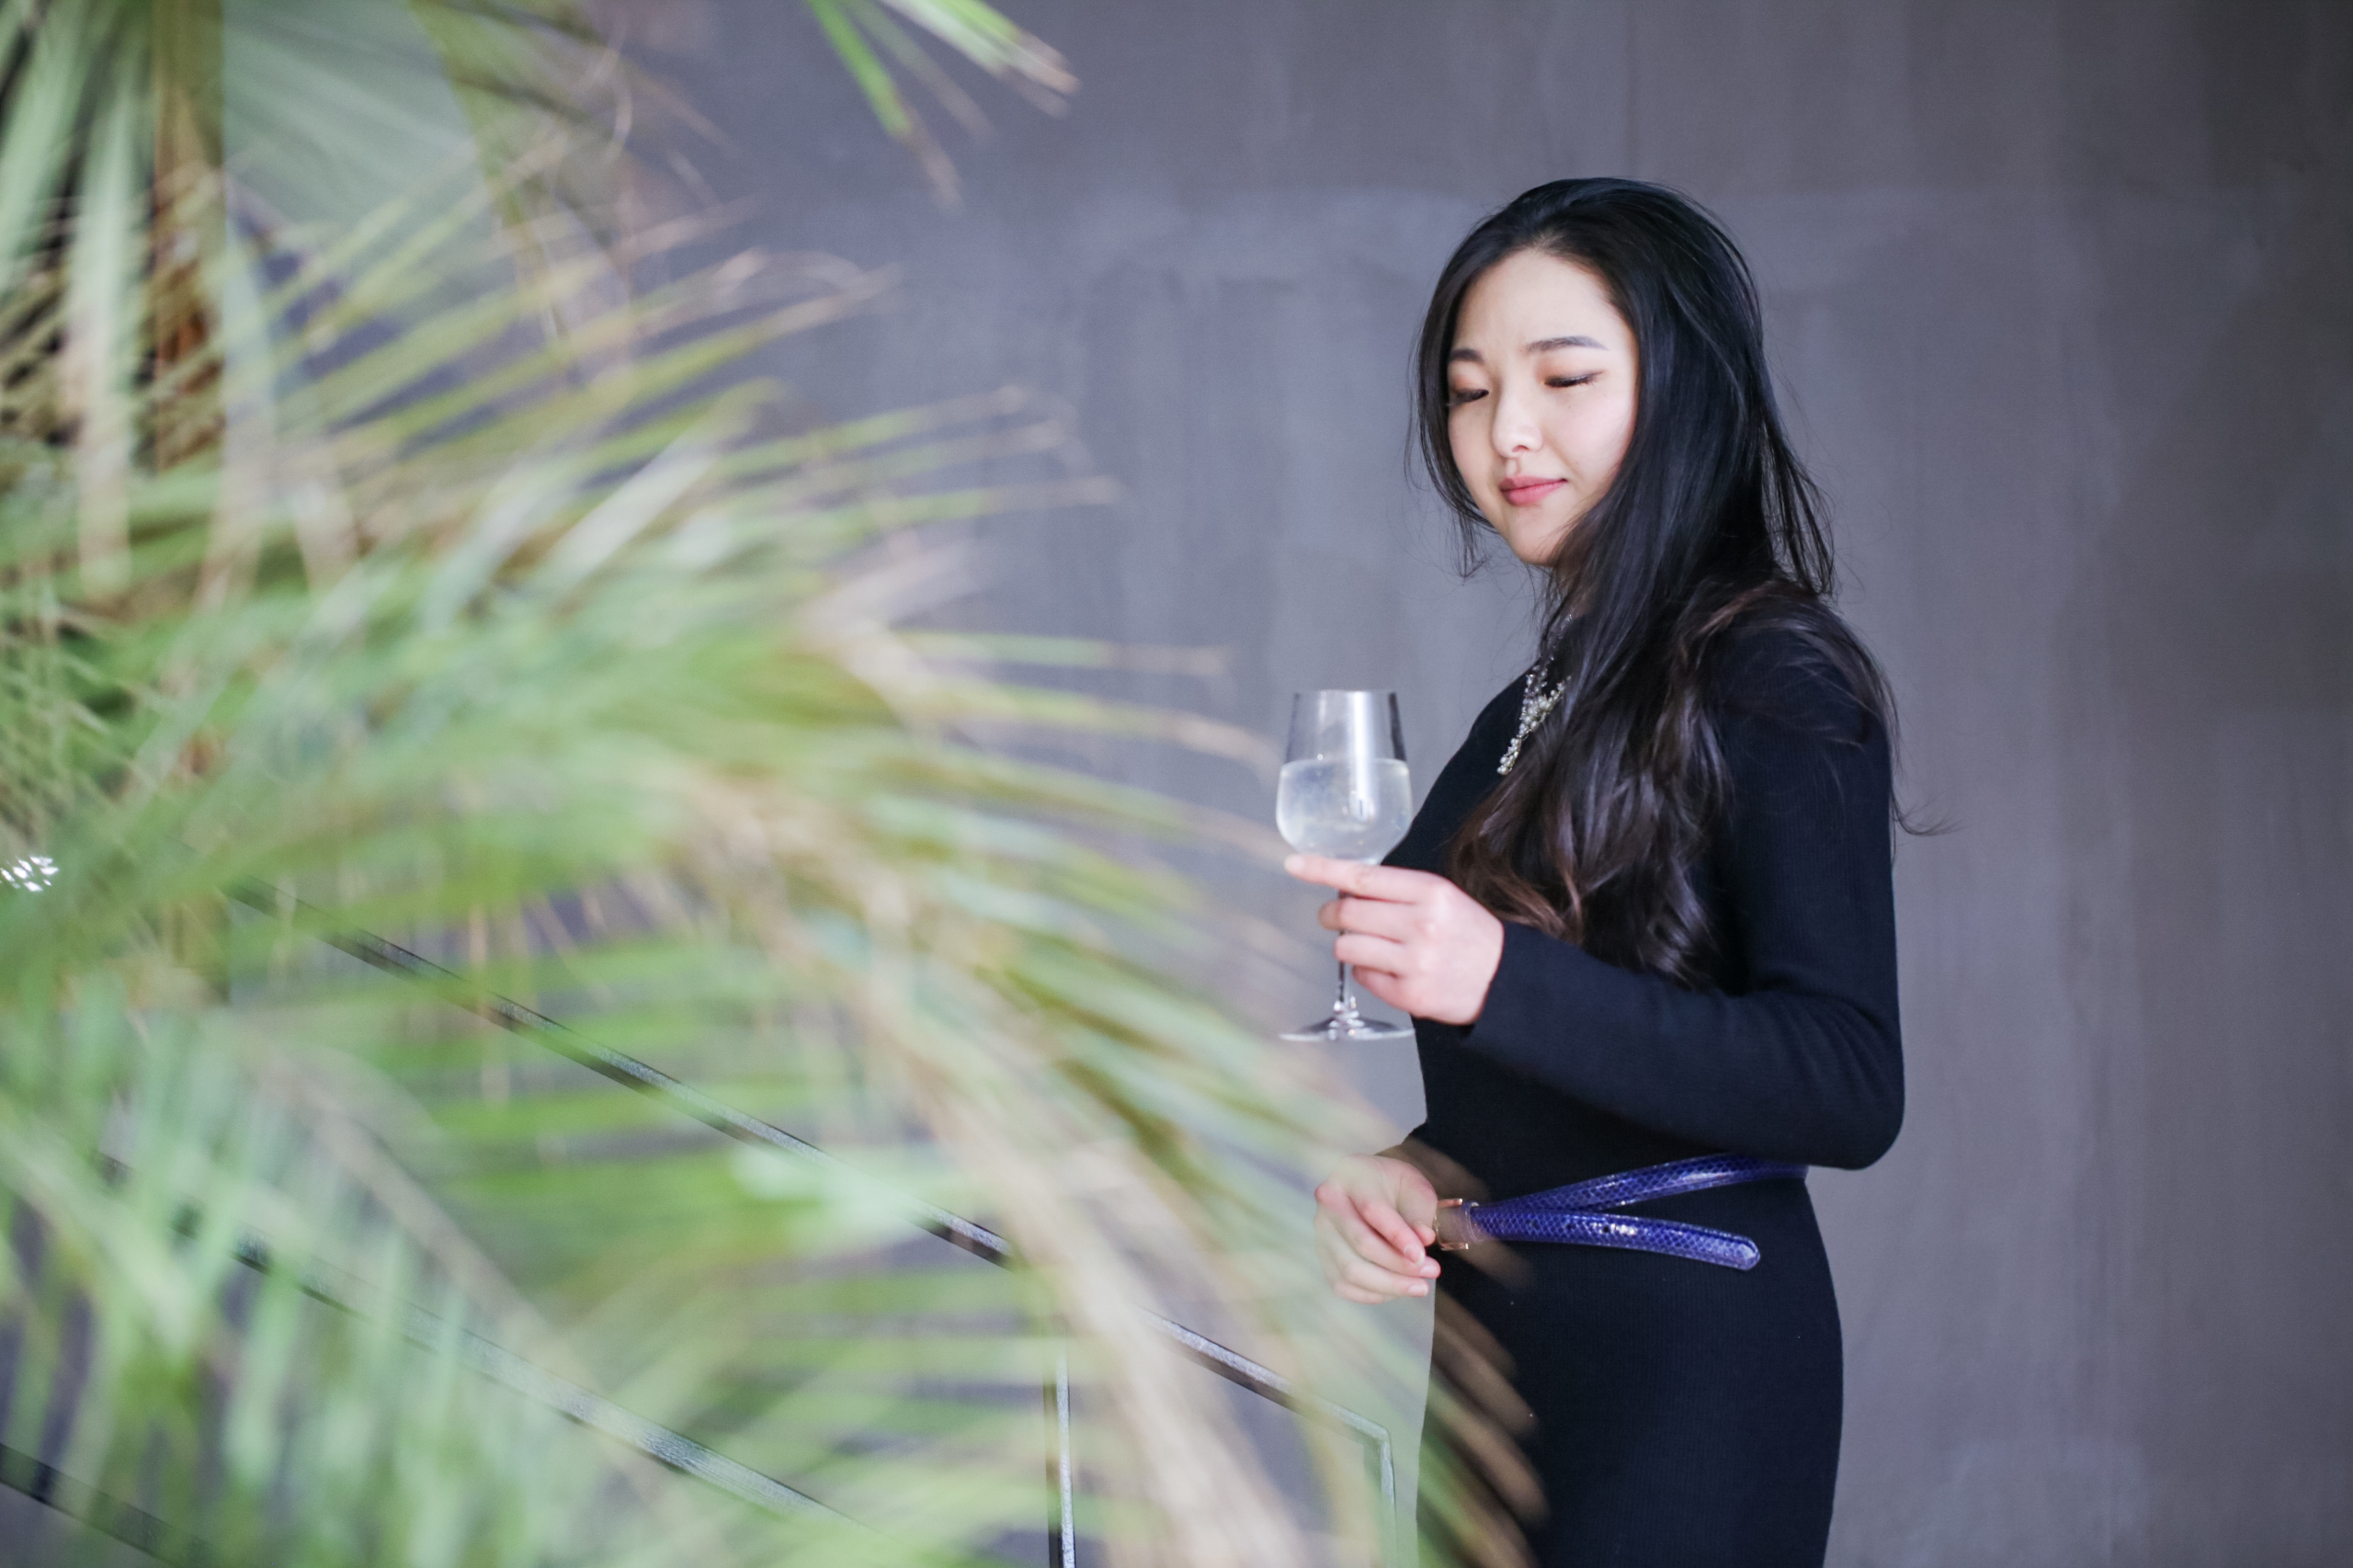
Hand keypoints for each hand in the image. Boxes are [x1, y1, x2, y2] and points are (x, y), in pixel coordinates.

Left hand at [1284, 855, 1505, 1026]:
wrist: (1507, 982)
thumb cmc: (1470, 935)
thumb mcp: (1443, 899)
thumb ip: (1398, 891)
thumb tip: (1346, 889)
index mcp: (1431, 893)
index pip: (1363, 877)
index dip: (1323, 870)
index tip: (1295, 864)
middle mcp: (1421, 926)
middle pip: (1346, 914)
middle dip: (1331, 914)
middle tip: (1334, 916)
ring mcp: (1414, 963)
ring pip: (1346, 948)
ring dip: (1348, 945)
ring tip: (1372, 946)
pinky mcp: (1409, 996)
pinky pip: (1362, 977)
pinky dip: (1367, 971)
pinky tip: (1390, 969)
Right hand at [1314, 1153, 1440, 1303]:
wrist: (1370, 1188)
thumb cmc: (1394, 1186)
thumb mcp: (1414, 1188)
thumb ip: (1419, 1213)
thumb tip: (1423, 1239)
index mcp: (1349, 1176)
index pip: (1372, 1210)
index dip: (1399, 1236)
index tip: (1422, 1256)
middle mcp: (1328, 1206)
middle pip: (1362, 1244)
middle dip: (1399, 1265)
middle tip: (1431, 1271)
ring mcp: (1321, 1234)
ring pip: (1351, 1270)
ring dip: (1389, 1284)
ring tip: (1419, 1286)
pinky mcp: (1322, 1258)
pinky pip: (1344, 1286)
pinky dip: (1372, 1294)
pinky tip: (1396, 1289)